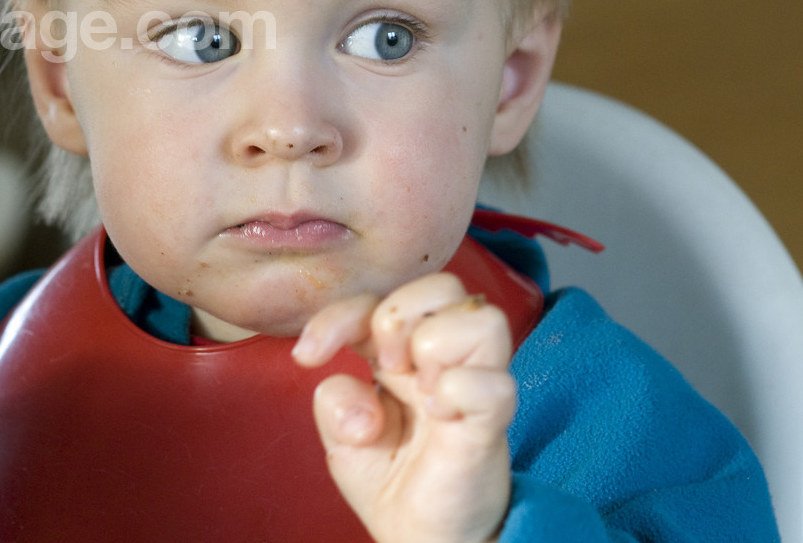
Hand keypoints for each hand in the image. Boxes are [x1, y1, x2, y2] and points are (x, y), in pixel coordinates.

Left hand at [293, 273, 514, 542]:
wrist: (421, 538)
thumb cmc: (390, 482)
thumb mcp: (342, 440)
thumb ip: (335, 403)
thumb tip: (362, 402)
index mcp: (400, 355)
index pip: (376, 300)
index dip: (336, 316)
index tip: (307, 356)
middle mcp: (442, 361)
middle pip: (443, 285)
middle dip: (398, 316)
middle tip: (385, 366)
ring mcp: (474, 386)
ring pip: (482, 316)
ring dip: (436, 345)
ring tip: (422, 391)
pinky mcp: (494, 423)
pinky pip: (494, 383)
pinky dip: (458, 392)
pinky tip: (442, 418)